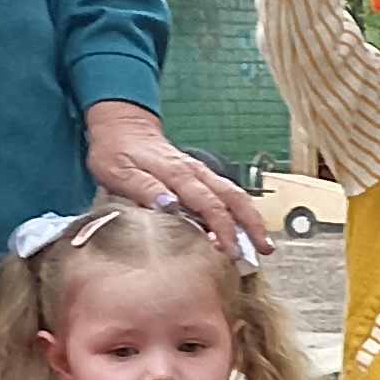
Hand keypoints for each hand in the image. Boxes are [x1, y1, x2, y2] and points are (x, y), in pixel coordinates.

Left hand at [81, 100, 268, 256]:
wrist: (121, 126)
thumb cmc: (115, 152)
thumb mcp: (119, 172)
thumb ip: (144, 189)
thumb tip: (169, 206)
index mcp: (177, 174)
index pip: (208, 205)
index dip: (222, 229)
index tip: (228, 252)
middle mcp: (195, 173)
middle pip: (234, 198)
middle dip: (251, 224)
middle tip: (263, 250)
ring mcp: (200, 173)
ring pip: (236, 194)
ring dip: (252, 218)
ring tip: (262, 243)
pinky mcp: (199, 175)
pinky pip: (226, 193)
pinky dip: (240, 211)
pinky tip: (243, 228)